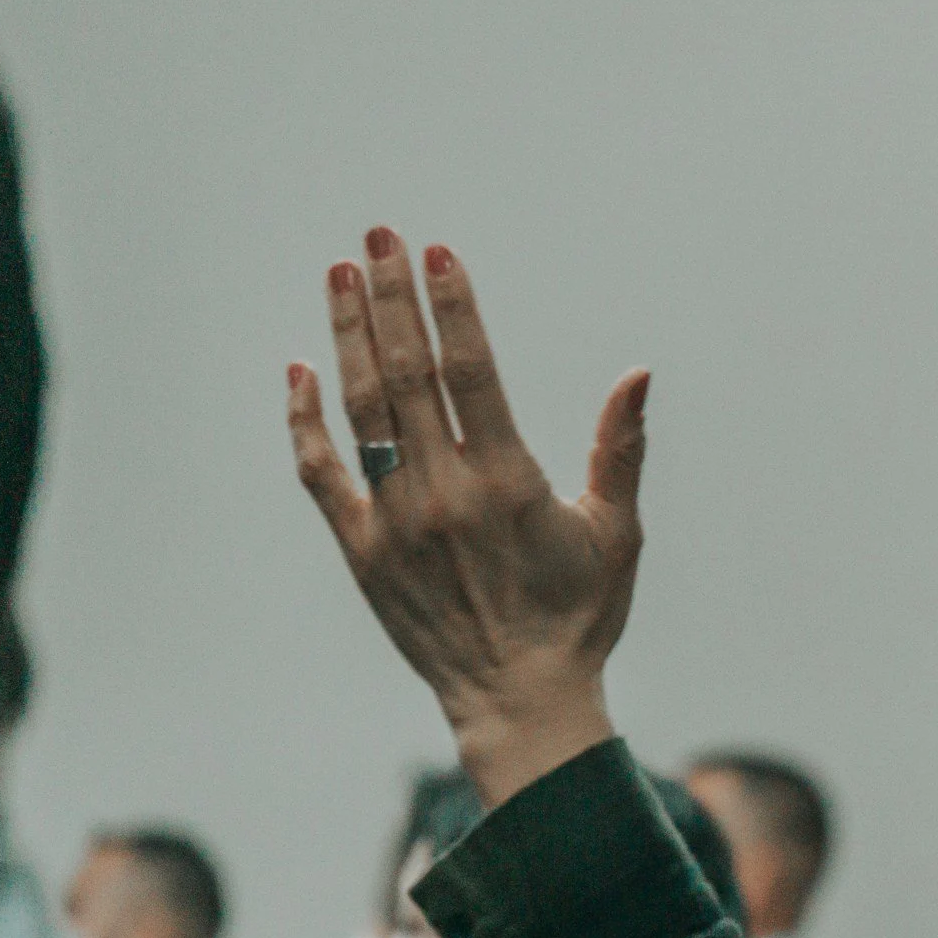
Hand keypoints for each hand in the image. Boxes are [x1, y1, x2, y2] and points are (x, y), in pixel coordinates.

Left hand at [287, 228, 645, 805]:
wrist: (519, 700)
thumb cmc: (579, 615)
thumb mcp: (616, 531)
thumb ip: (619, 449)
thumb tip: (637, 375)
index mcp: (508, 483)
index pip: (470, 372)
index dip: (451, 306)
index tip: (436, 254)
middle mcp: (443, 494)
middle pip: (406, 374)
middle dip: (392, 298)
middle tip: (378, 238)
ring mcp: (394, 521)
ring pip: (361, 409)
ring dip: (350, 337)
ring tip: (343, 277)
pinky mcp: (361, 550)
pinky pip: (321, 472)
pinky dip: (305, 420)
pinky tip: (301, 370)